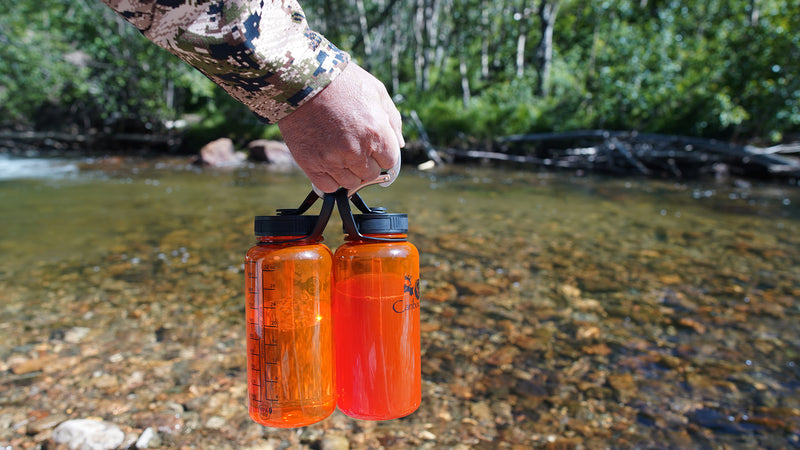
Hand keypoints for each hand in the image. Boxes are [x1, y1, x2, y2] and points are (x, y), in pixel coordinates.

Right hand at [277, 63, 404, 192]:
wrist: (300, 80)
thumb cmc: (341, 82)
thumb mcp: (376, 91)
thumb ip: (393, 120)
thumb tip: (400, 146)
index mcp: (376, 133)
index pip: (390, 162)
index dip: (383, 154)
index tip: (375, 147)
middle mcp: (356, 150)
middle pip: (371, 175)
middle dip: (367, 162)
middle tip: (355, 146)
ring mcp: (332, 159)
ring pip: (351, 182)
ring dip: (349, 172)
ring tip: (340, 152)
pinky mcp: (311, 164)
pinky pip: (328, 186)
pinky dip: (330, 179)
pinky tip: (328, 163)